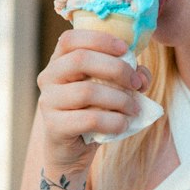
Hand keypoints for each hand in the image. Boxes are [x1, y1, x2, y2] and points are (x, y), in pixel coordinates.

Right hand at [37, 29, 147, 172]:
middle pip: (80, 60)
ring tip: (134, 109)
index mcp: (60, 61)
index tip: (125, 49)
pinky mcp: (54, 126)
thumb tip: (141, 75)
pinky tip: (123, 124)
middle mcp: (49, 77)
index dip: (100, 39)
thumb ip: (128, 75)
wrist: (73, 151)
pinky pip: (89, 119)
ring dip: (119, 99)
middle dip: (116, 69)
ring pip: (87, 91)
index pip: (72, 38)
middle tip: (137, 83)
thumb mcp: (111, 89)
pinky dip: (113, 121)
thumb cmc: (93, 112)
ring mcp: (48, 102)